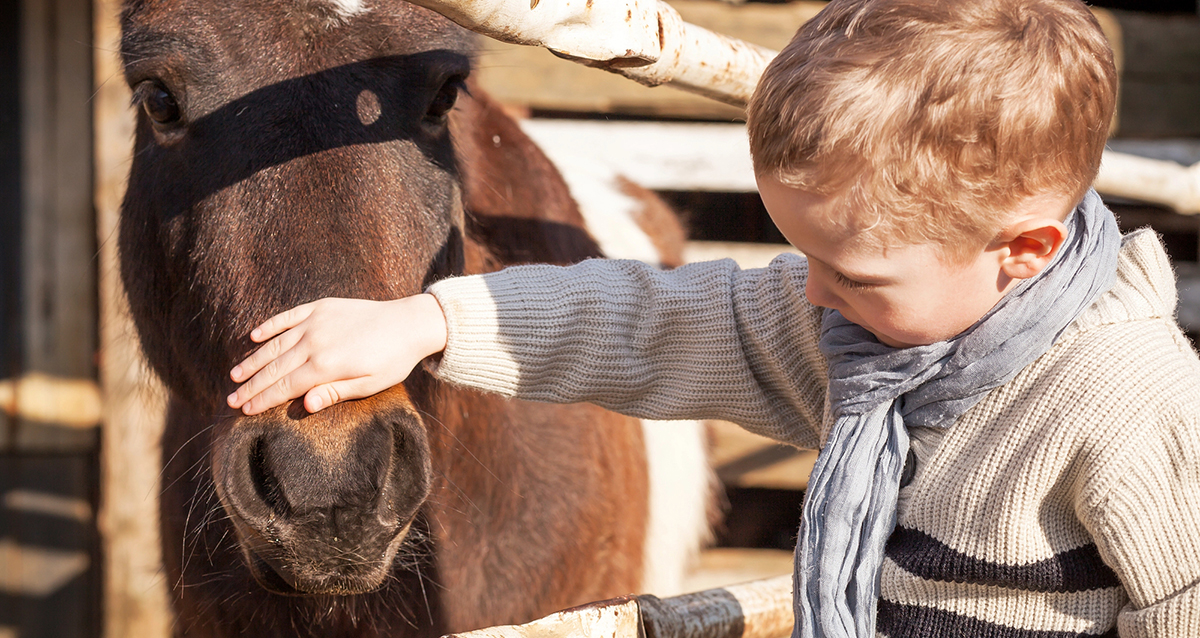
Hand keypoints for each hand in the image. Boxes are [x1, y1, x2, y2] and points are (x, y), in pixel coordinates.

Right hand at [226, 294, 447, 414]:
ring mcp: (316, 322)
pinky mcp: (321, 307)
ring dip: (253, 360)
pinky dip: (270, 326)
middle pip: (275, 368)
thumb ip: (335, 393)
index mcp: (326, 366)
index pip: (285, 386)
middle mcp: (315, 342)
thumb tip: (305, 405)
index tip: (244, 410)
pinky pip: (288, 317)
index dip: (263, 399)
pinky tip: (254, 336)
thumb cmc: (392, 361)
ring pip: (275, 344)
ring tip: (236, 375)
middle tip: (231, 399)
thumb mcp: (369, 385)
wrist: (409, 323)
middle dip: (251, 385)